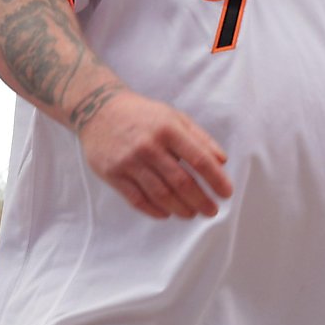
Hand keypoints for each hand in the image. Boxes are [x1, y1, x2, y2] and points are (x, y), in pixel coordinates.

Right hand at [77, 90, 233, 218]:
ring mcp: (129, 161)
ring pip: (160, 193)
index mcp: (168, 129)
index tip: (226, 193)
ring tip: (191, 214)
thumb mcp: (174, 117)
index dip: (216, 179)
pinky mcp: (112, 174)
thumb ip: (200, 138)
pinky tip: (166, 214)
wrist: (98, 110)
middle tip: (212, 211)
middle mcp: (149, 146)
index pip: (199, 159)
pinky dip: (154, 210)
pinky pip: (137, 199)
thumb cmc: (143, 115)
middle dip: (200, 200)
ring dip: (180, 208)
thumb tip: (222, 162)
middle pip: (181, 181)